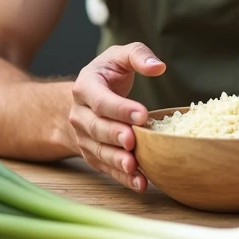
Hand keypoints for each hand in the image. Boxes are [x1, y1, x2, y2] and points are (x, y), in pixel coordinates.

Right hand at [68, 42, 165, 192]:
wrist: (85, 99)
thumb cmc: (107, 75)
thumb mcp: (119, 56)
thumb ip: (138, 55)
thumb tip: (158, 66)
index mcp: (84, 87)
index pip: (101, 100)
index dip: (120, 108)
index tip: (142, 113)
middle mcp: (79, 115)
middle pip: (96, 128)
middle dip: (115, 135)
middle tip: (132, 140)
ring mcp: (84, 137)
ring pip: (99, 151)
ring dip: (117, 161)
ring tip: (134, 166)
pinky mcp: (93, 154)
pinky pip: (107, 168)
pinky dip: (123, 178)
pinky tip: (140, 183)